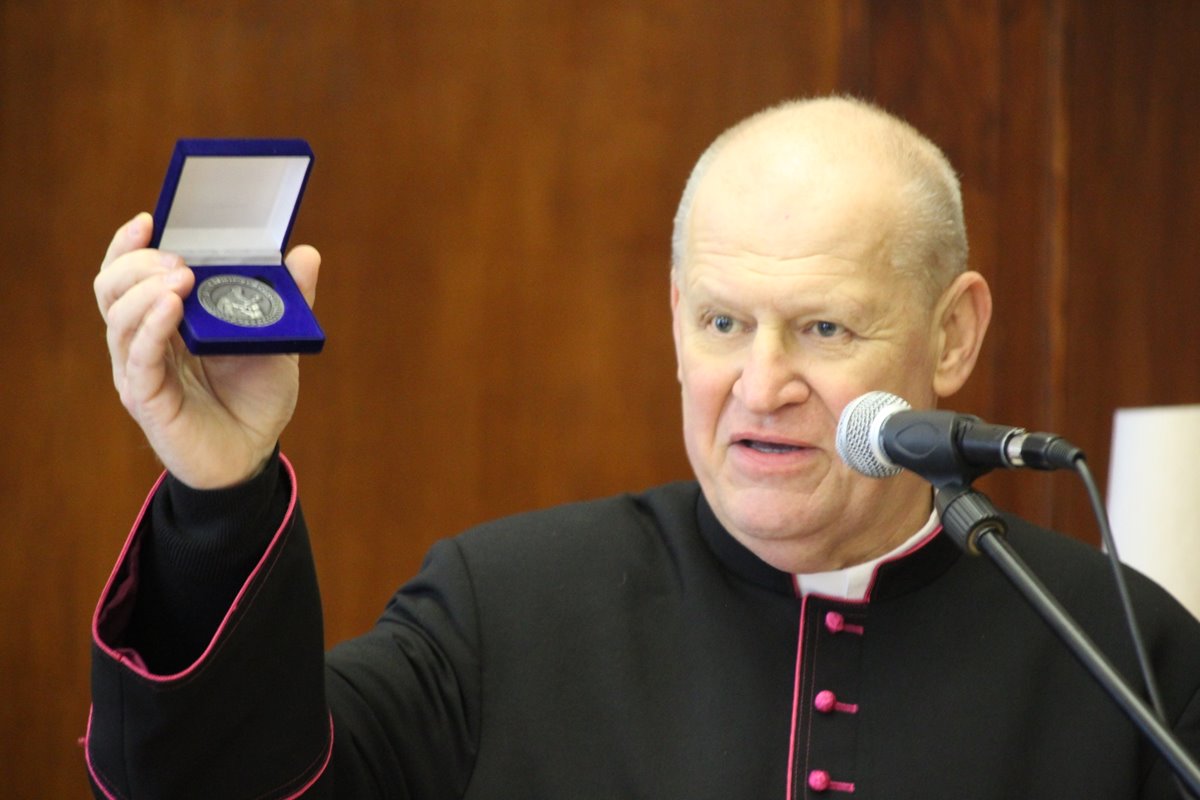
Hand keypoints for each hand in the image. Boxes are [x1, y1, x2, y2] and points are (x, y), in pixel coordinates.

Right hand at [95, 212, 320, 488]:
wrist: (254, 454)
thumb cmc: (256, 396)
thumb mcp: (277, 340)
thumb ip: (290, 299)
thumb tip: (306, 252)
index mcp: (165, 320)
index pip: (129, 273)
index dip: (130, 244)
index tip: (149, 217)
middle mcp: (143, 340)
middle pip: (112, 287)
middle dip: (138, 262)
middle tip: (176, 257)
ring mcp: (140, 369)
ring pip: (118, 317)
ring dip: (145, 289)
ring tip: (180, 276)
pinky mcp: (147, 398)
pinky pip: (140, 356)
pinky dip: (153, 326)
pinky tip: (172, 307)